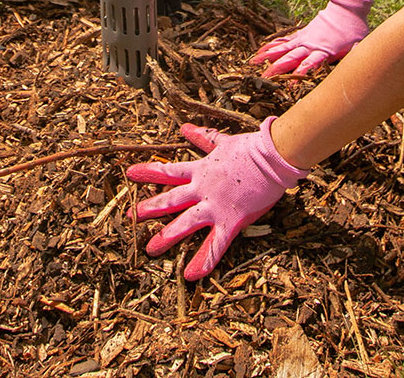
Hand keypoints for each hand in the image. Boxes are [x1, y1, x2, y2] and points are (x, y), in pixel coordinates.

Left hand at [126, 118, 308, 280]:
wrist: (272, 156)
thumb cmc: (252, 148)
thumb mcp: (224, 142)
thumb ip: (204, 138)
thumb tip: (185, 128)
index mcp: (202, 171)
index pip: (170, 172)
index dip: (150, 172)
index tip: (130, 173)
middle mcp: (203, 189)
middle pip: (171, 200)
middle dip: (149, 208)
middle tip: (130, 217)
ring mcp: (215, 206)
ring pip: (185, 223)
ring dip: (167, 236)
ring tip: (151, 249)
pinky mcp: (231, 220)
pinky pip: (216, 244)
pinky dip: (203, 260)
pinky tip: (190, 275)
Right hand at [250, 0, 371, 75]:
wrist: (346, 9)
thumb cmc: (354, 31)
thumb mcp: (358, 46)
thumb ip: (355, 58)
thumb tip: (358, 70)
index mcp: (324, 50)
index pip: (309, 64)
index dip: (299, 74)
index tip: (289, 86)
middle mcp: (310, 45)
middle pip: (290, 57)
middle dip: (277, 68)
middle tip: (263, 78)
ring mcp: (304, 38)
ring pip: (283, 48)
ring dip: (268, 56)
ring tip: (253, 62)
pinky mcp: (301, 34)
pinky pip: (284, 41)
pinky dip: (273, 45)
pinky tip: (262, 50)